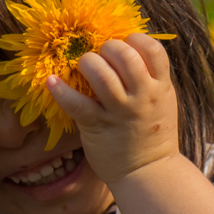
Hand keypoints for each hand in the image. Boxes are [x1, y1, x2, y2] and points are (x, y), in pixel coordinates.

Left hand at [46, 33, 178, 186]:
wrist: (149, 174)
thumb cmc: (151, 134)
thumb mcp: (162, 101)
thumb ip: (149, 77)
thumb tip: (128, 47)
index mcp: (160, 87)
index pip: (151, 48)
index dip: (134, 39)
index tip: (124, 45)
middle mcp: (142, 96)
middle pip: (124, 54)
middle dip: (107, 48)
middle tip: (101, 57)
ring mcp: (119, 112)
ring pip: (100, 73)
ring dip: (86, 63)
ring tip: (83, 68)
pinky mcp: (97, 126)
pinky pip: (76, 103)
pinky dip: (60, 90)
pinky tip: (51, 82)